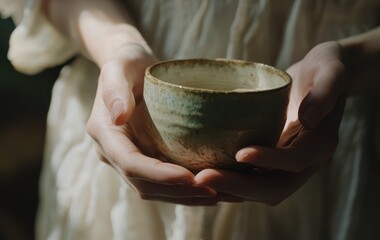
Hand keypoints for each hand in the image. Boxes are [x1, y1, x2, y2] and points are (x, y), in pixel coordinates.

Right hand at [87, 43, 224, 204]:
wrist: (131, 66)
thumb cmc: (127, 62)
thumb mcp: (120, 67)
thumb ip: (116, 90)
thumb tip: (119, 117)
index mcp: (106, 133)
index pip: (130, 163)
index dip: (159, 175)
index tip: (190, 178)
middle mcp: (114, 152)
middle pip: (144, 184)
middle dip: (178, 192)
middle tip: (214, 191)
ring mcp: (130, 158)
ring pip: (155, 190)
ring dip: (185, 196)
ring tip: (220, 195)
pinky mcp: (146, 157)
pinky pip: (164, 182)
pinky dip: (186, 189)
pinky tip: (213, 187)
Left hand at [195, 41, 346, 204]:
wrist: (321, 77)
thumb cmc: (325, 69)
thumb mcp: (331, 71)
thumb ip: (326, 91)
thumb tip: (309, 118)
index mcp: (322, 144)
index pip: (297, 160)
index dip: (271, 160)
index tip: (241, 153)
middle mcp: (306, 162)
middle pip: (274, 187)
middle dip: (240, 186)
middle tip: (203, 178)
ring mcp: (287, 165)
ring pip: (260, 189)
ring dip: (230, 188)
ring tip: (196, 180)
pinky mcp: (272, 161)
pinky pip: (251, 178)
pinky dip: (229, 180)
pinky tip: (203, 173)